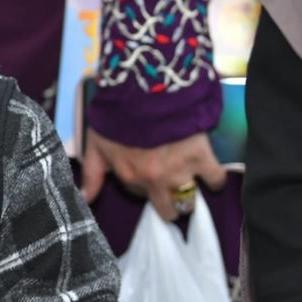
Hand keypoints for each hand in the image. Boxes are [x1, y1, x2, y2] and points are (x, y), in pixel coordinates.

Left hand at [82, 129, 226, 219]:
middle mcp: (155, 181)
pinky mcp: (202, 158)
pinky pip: (215, 179)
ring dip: (190, 195)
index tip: (146, 174)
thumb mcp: (96, 144)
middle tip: (171, 190)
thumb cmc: (117, 115)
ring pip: (190, 201)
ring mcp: (180, 172)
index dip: (143, 185)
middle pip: (168, 209)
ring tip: (189, 184)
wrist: (146, 91)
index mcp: (130, 177)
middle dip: (169, 203)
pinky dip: (215, 179)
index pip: (139, 195)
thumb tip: (86, 198)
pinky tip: (211, 176)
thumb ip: (92, 173)